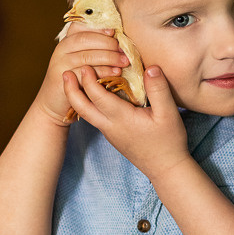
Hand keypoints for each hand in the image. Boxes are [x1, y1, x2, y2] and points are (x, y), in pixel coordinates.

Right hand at [34, 26, 129, 126]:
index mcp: (68, 41)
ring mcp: (60, 63)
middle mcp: (62, 49)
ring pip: (86, 56)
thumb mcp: (82, 61)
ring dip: (108, 57)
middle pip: (86, 39)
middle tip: (124, 51)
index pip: (81, 26)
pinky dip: (102, 72)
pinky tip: (115, 74)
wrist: (53, 103)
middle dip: (107, 43)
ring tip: (124, 62)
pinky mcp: (63, 79)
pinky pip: (84, 73)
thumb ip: (95, 50)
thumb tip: (120, 43)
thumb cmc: (75, 80)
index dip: (98, 27)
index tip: (114, 31)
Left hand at [62, 64, 190, 180]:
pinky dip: (89, 104)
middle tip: (65, 73)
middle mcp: (110, 126)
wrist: (166, 169)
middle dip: (71, 90)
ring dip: (77, 97)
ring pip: (86, 114)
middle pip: (82, 108)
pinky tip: (93, 94)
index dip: (89, 80)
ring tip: (73, 81)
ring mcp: (110, 132)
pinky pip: (95, 117)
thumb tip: (150, 67)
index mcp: (122, 119)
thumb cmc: (169, 141)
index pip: (98, 97)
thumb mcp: (169, 114)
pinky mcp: (113, 135)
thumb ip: (158, 89)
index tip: (85, 65)